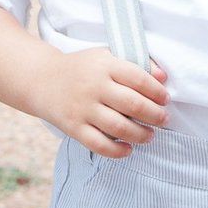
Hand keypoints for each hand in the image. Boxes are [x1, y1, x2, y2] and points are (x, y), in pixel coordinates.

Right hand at [29, 47, 169, 159]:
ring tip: (150, 135)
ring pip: (119, 127)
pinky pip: (99, 145)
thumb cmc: (82, 69)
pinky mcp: (74, 127)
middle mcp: (93, 86)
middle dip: (155, 115)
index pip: (138, 78)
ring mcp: (82, 108)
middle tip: (163, 119)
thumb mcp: (105, 57)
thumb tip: (163, 76)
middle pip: (133, 104)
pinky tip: (129, 149)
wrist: (42, 80)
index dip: (156, 91)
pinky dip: (118, 151)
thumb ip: (135, 64)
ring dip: (141, 134)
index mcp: (103, 65)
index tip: (165, 99)